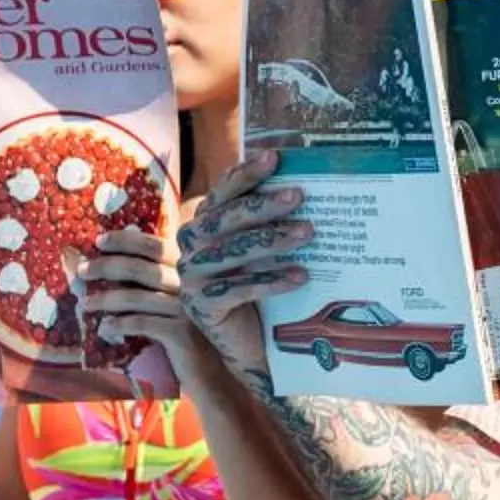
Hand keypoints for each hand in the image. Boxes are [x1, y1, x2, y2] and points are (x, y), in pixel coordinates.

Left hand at [79, 221, 202, 375]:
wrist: (211, 371)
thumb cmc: (184, 333)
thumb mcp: (169, 302)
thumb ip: (146, 282)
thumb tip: (100, 265)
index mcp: (186, 270)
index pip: (153, 245)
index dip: (124, 240)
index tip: (98, 241)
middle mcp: (189, 285)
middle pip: (140, 268)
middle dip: (106, 266)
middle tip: (81, 272)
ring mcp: (187, 309)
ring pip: (136, 297)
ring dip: (105, 299)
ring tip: (84, 304)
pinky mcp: (183, 334)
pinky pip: (142, 323)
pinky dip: (119, 324)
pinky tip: (104, 329)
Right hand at [173, 149, 312, 375]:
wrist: (248, 341)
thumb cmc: (258, 288)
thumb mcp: (261, 250)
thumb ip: (268, 221)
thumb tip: (304, 186)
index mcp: (203, 224)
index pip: (222, 192)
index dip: (245, 174)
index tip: (274, 158)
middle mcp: (191, 247)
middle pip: (225, 219)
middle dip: (263, 205)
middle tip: (298, 196)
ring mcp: (192, 276)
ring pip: (232, 252)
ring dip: (272, 240)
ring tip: (308, 232)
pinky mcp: (201, 306)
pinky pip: (239, 288)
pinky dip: (271, 280)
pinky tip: (300, 276)